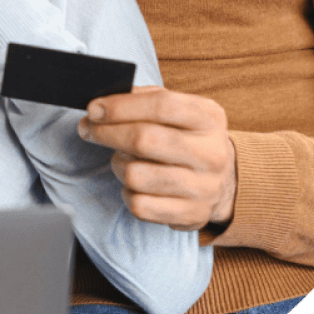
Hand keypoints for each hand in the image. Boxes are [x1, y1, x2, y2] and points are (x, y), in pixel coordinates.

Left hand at [79, 86, 236, 230]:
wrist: (225, 181)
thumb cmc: (189, 138)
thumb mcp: (182, 109)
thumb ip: (147, 98)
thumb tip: (103, 104)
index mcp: (208, 119)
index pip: (162, 106)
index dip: (121, 106)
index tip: (93, 109)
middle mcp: (210, 154)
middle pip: (144, 140)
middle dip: (107, 133)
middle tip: (89, 129)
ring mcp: (203, 188)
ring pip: (136, 175)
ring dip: (118, 164)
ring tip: (122, 159)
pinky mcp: (191, 215)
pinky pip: (139, 205)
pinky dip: (127, 193)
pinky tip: (135, 184)